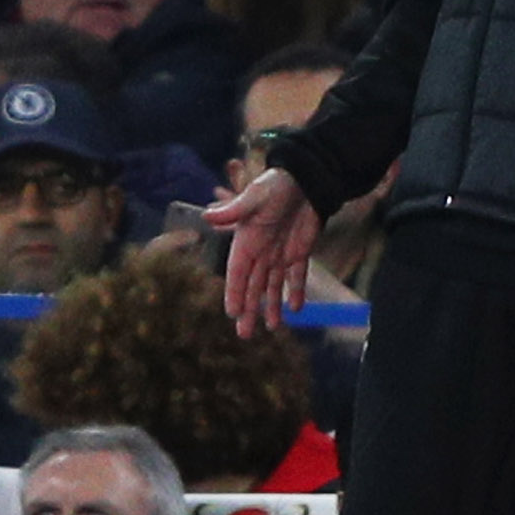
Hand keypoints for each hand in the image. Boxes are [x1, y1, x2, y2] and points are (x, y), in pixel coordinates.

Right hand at [209, 166, 319, 337]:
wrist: (306, 179)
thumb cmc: (277, 185)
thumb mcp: (255, 197)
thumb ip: (235, 210)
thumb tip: (208, 216)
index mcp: (246, 241)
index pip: (237, 273)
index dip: (234, 293)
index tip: (231, 313)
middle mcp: (260, 251)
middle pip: (252, 286)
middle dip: (249, 310)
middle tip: (245, 335)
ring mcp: (279, 253)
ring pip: (272, 285)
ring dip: (272, 306)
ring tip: (273, 328)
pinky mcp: (299, 251)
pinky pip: (296, 276)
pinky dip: (296, 291)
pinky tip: (296, 309)